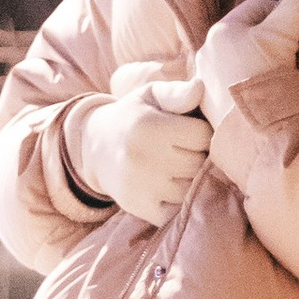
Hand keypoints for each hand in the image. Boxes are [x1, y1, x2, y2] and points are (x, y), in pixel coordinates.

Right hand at [65, 69, 208, 224]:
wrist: (95, 149)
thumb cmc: (134, 117)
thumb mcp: (150, 96)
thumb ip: (176, 92)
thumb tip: (200, 87)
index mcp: (149, 126)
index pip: (203, 135)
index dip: (200, 132)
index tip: (187, 131)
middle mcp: (143, 157)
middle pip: (199, 163)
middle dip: (196, 156)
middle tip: (179, 150)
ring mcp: (141, 186)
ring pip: (191, 188)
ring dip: (188, 180)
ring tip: (172, 168)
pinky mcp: (140, 208)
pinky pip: (177, 210)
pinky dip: (176, 202)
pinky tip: (164, 187)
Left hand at [195, 0, 298, 128]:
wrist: (255, 131)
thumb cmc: (267, 76)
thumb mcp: (284, 35)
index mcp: (221, 30)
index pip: (257, 8)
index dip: (284, 13)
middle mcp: (205, 51)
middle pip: (246, 34)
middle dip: (269, 38)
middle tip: (293, 52)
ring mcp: (205, 80)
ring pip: (237, 60)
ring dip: (257, 62)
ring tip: (280, 74)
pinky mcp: (208, 106)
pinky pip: (231, 85)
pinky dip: (246, 84)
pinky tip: (262, 93)